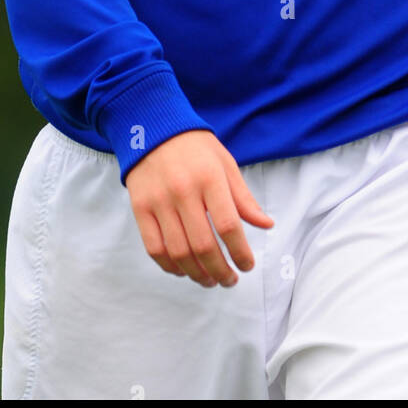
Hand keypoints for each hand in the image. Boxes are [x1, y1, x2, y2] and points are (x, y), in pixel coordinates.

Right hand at [126, 129, 273, 287]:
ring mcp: (159, 202)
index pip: (228, 225)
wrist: (153, 127)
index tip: (247, 265)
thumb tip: (266, 225)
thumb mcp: (225, 163)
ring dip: (197, 274)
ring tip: (210, 280)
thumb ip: (243, 197)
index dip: (240, 252)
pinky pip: (154, 248)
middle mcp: (183, 191)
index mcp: (210, 178)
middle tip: (230, 280)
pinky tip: (184, 271)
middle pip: (203, 245)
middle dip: (220, 270)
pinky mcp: (140, 209)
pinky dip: (170, 266)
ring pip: (179, 252)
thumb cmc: (195, 147)